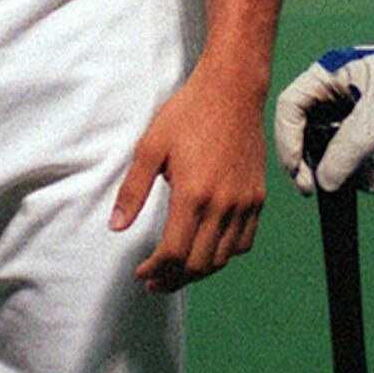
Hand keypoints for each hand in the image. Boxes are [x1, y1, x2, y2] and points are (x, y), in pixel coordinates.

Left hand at [112, 65, 267, 292]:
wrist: (232, 91)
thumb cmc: (188, 113)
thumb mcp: (150, 147)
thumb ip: (133, 190)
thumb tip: (116, 226)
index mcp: (193, 193)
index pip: (174, 253)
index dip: (155, 270)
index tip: (142, 273)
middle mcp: (223, 204)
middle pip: (199, 264)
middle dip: (173, 279)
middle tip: (154, 281)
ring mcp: (244, 203)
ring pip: (223, 258)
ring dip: (198, 272)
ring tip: (177, 272)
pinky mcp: (257, 197)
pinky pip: (244, 241)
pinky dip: (225, 255)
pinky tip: (208, 250)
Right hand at [274, 6, 373, 194]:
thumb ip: (350, 149)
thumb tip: (325, 183)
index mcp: (324, 75)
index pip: (289, 109)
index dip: (288, 143)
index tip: (299, 173)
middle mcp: (329, 88)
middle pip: (306, 129)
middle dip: (314, 162)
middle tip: (317, 190)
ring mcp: (345, 101)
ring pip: (331, 141)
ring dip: (345, 167)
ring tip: (369, 187)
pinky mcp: (362, 113)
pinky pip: (352, 142)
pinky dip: (363, 161)